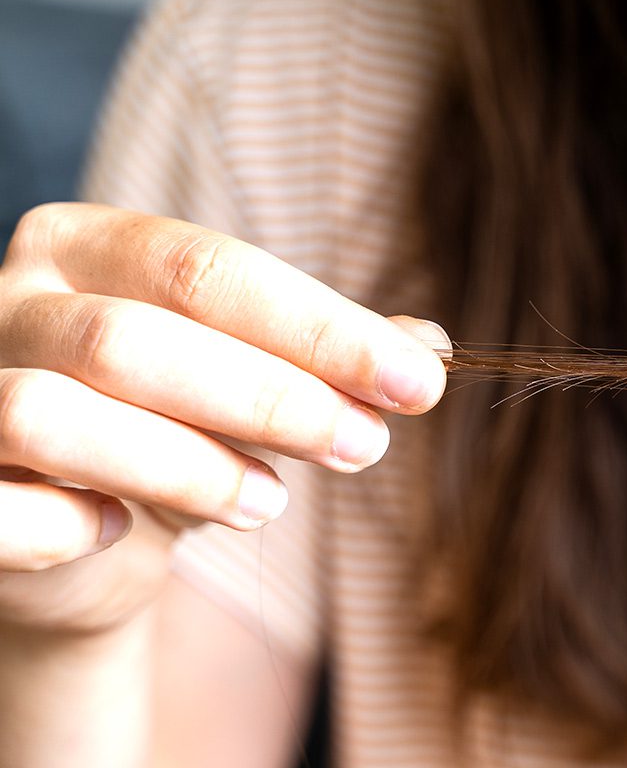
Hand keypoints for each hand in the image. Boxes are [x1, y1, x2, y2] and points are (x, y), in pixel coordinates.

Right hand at [0, 203, 448, 634]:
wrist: (67, 537)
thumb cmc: (170, 432)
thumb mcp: (254, 384)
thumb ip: (328, 359)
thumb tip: (429, 349)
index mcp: (83, 245)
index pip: (207, 268)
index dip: (321, 329)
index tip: (420, 384)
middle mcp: (6, 301)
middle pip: (138, 338)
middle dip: (272, 397)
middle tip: (367, 446)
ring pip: (56, 414)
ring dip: (187, 464)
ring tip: (272, 503)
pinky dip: (64, 524)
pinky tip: (124, 531)